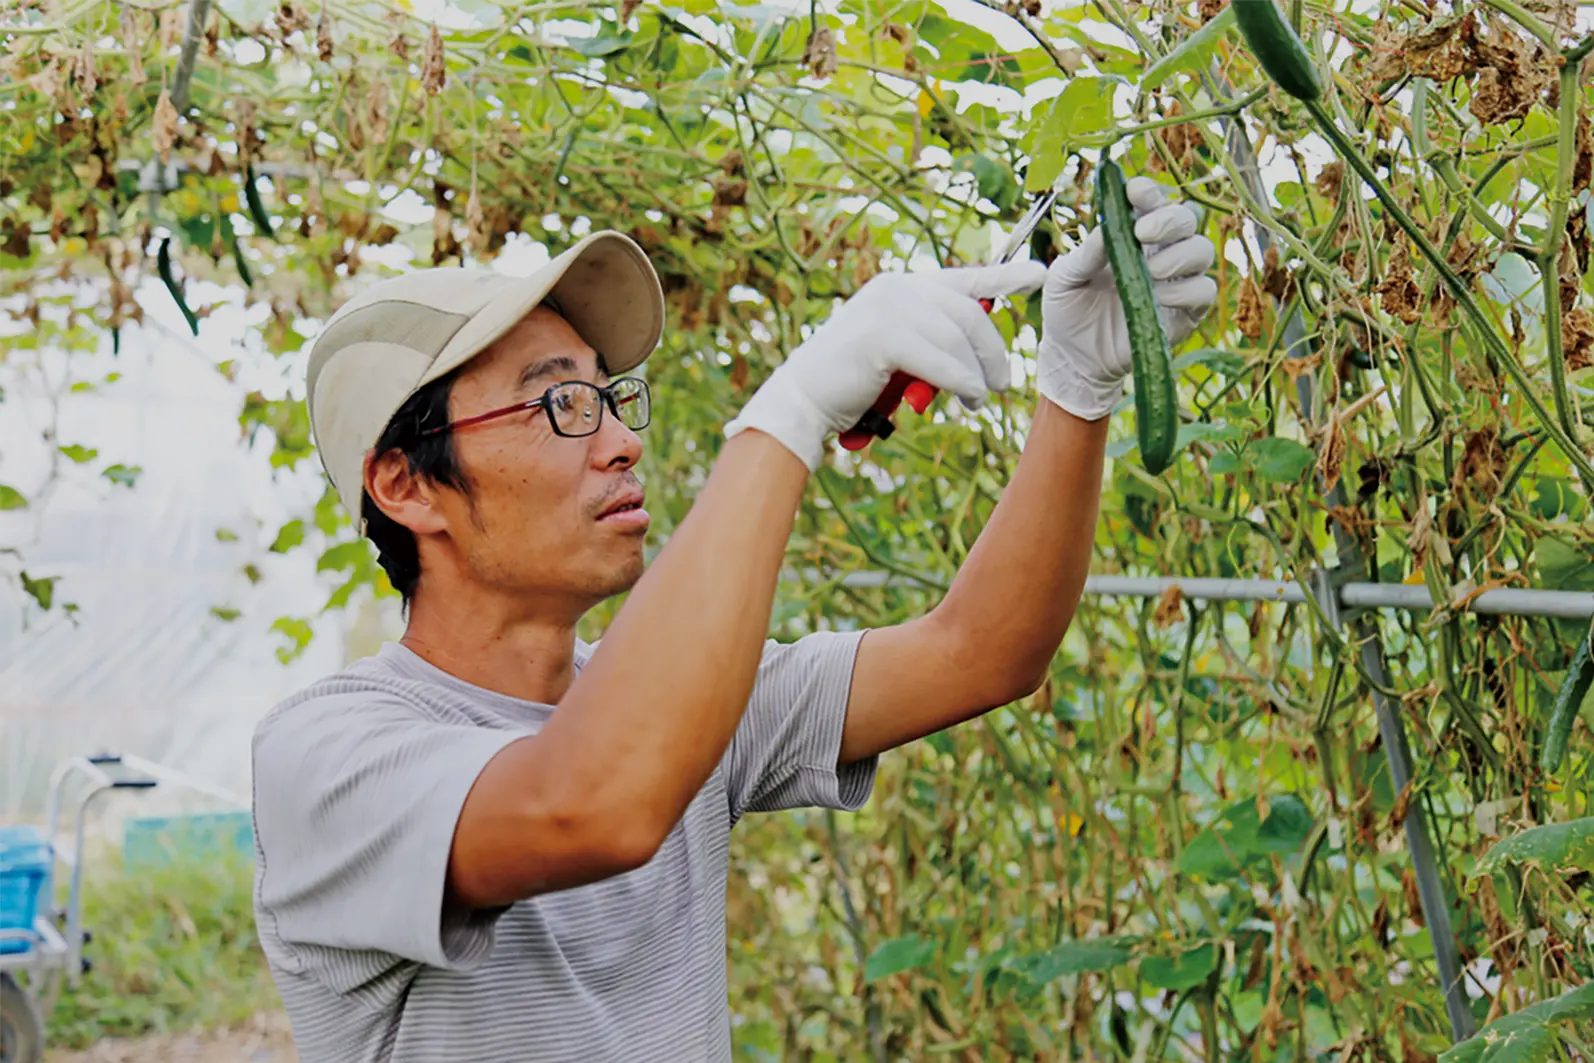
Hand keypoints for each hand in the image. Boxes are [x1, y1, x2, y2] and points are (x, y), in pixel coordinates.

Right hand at [725, 260, 1046, 469]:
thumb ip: (932, 341)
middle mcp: (896, 288)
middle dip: (992, 351)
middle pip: (968, 314)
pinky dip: (960, 383)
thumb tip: (977, 354)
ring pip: (958, 340)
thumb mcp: (898, 353)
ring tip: (978, 399)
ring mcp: (887, 308)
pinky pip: (941, 362)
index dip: (1004, 276)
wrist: (803, 399)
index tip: (1039, 274)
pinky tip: (967, 399)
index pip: (964, 278)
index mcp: (901, 286)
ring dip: (977, 375)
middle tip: (1001, 383)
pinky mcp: (882, 336)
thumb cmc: (852, 382)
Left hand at [1038, 176, 1216, 420]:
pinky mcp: (1186, 312)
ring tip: (1150, 271)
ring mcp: (1176, 281)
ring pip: (1202, 250)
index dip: (1148, 192)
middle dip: (1169, 219)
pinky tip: (1159, 297)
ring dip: (1179, 255)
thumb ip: (1085, 253)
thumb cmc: (1068, 309)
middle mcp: (1159, 251)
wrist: (1074, 357)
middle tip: (1143, 233)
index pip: (1151, 201)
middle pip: (1186, 218)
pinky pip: (1204, 291)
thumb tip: (1108, 226)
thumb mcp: (1064, 278)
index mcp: (1130, 234)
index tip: (1134, 193)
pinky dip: (1186, 290)